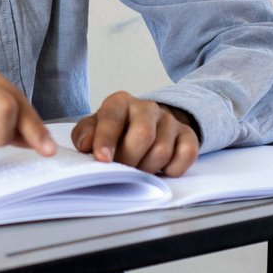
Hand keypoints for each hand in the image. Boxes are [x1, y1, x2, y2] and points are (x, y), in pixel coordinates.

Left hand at [71, 91, 199, 175]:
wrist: (146, 124)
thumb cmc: (115, 131)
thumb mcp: (94, 128)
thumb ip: (84, 134)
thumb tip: (86, 144)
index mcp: (119, 102)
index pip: (112, 118)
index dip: (106, 140)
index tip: (102, 159)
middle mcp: (146, 107)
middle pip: (143, 135)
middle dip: (130, 159)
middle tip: (122, 169)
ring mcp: (169, 120)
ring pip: (162, 150)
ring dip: (147, 168)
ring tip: (138, 168)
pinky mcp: (188, 134)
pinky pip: (186, 155)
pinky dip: (173, 168)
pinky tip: (161, 168)